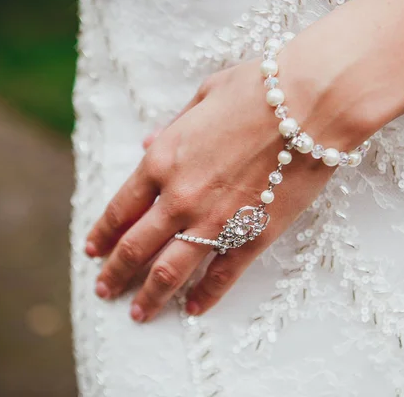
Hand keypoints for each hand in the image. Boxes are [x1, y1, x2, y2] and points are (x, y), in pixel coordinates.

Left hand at [84, 47, 377, 321]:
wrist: (310, 104)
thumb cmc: (258, 90)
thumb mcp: (204, 97)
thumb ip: (173, 128)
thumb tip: (149, 145)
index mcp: (163, 160)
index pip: (120, 209)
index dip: (102, 234)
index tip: (93, 251)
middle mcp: (180, 197)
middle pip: (135, 247)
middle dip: (115, 273)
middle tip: (104, 290)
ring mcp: (215, 221)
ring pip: (169, 270)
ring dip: (149, 296)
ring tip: (137, 313)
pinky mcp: (252, 235)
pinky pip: (222, 275)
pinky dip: (205, 295)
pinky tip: (193, 309)